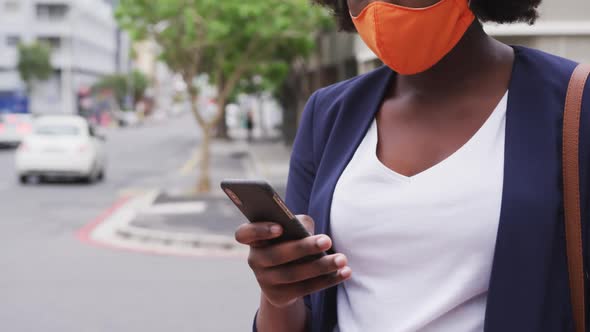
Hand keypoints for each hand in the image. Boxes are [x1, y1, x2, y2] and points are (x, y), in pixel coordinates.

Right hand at [235, 215, 351, 307]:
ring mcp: (265, 280)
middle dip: (304, 247)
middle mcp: (255, 260)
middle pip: (276, 255)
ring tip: (341, 259)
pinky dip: (327, 280)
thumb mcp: (292, 228)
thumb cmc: (291, 240)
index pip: (244, 234)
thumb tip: (307, 231)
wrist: (286, 275)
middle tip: (327, 240)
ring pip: (293, 274)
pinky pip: (305, 289)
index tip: (280, 228)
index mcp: (254, 239)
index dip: (259, 230)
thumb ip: (297, 223)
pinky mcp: (279, 296)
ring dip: (320, 266)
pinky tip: (344, 272)